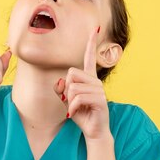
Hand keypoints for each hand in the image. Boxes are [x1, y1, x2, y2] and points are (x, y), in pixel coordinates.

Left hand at [53, 26, 111, 140]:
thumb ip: (61, 89)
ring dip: (69, 100)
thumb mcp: (66, 101)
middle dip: (66, 89)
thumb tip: (60, 82)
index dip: (91, 43)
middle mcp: (96, 81)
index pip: (89, 58)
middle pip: (71, 73)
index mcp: (89, 79)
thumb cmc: (81, 114)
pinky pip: (77, 98)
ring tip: (75, 108)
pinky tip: (74, 114)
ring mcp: (99, 90)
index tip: (95, 28)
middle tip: (71, 101)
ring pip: (73, 87)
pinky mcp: (99, 100)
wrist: (94, 131)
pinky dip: (72, 108)